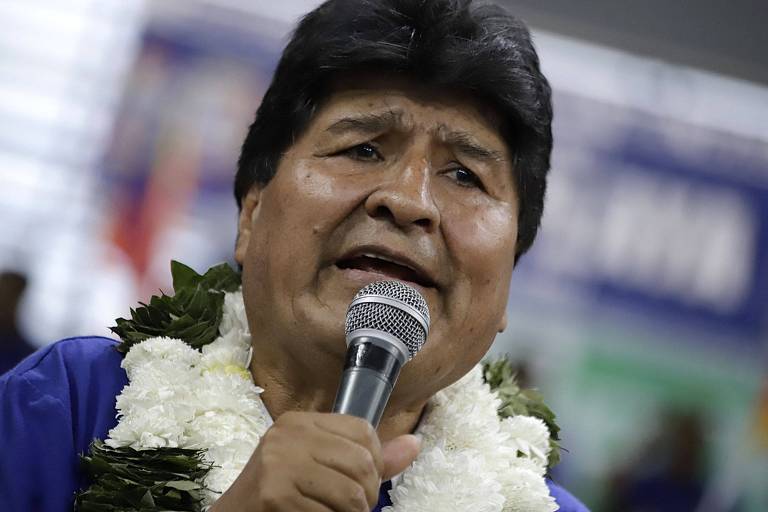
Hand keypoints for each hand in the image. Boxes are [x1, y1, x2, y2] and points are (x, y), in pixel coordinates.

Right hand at [210, 411, 420, 510]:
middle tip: (350, 508)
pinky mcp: (275, 495)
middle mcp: (288, 435)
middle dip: (366, 495)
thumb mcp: (319, 463)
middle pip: (363, 464)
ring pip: (351, 495)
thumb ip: (366, 456)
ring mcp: (279, 464)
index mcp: (300, 422)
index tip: (360, 480)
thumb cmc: (280, 492)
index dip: (373, 462)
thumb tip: (415, 444)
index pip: (363, 431)